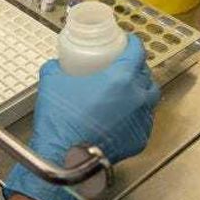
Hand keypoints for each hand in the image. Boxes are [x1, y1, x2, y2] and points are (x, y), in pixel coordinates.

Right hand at [3, 35, 159, 199]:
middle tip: (122, 69)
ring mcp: (141, 121)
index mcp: (121, 78)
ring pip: (148, 101)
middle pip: (147, 77)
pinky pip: (142, 122)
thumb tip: (57, 65)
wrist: (64, 157)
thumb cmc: (61, 118)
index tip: (127, 41)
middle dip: (137, 70)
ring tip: (122, 94)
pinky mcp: (139, 140)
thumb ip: (56, 68)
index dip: (133, 44)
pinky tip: (119, 118)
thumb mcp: (51, 82)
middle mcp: (137, 98)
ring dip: (138, 94)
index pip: (137, 53)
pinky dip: (134, 116)